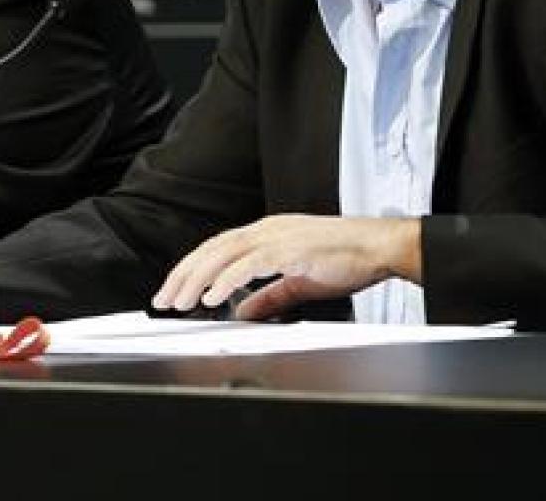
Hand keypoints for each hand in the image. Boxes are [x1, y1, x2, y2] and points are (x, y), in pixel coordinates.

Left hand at [152, 214, 421, 320]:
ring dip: (198, 279)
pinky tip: (212, 296)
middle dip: (183, 275)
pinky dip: (228, 280)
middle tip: (163, 300)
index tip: (174, 290)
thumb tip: (242, 314)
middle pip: (211, 250)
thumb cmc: (347, 258)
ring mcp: (277, 237)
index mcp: (265, 235)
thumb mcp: (298, 282)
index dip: (191, 269)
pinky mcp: (290, 248)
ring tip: (180, 301)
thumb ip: (268, 298)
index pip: (216, 249)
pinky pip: (250, 264)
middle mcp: (265, 231)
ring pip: (223, 255)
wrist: (381, 247)